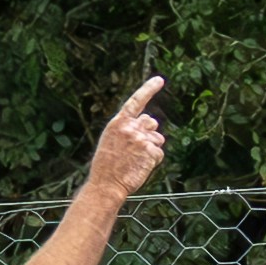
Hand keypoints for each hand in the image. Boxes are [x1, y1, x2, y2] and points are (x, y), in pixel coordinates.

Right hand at [88, 75, 167, 197]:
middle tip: (137, 147)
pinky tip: (140, 166)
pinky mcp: (151, 151)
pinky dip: (153, 161)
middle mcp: (130, 128)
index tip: (159, 80)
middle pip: (151, 122)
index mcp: (117, 123)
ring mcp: (141, 139)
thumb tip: (152, 126)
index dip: (148, 89)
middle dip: (149, 132)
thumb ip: (128, 130)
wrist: (105, 184)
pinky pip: (159, 153)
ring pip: (158, 138)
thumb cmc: (106, 166)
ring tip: (136, 160)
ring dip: (152, 147)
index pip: (136, 101)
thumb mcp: (111, 141)